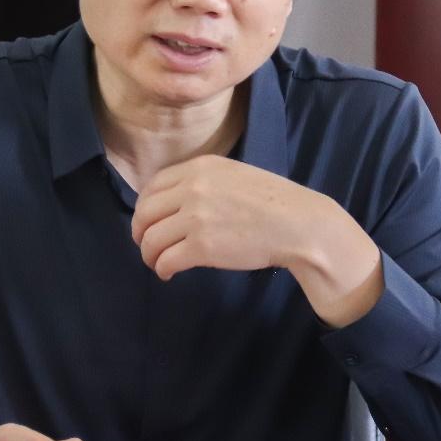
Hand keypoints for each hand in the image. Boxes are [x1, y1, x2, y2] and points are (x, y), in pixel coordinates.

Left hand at [130, 155, 381, 326]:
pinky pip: (166, 260)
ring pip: (151, 239)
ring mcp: (196, 217)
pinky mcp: (202, 247)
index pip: (153, 186)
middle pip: (145, 213)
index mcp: (200, 167)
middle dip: (140, 233)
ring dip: (149, 255)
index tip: (148, 222)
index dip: (145, 208)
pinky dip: (161, 269)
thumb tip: (176, 201)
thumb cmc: (274, 202)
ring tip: (157, 263)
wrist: (299, 224)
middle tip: (147, 246)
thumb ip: (203, 181)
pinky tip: (167, 273)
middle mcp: (193, 188)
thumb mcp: (234, 175)